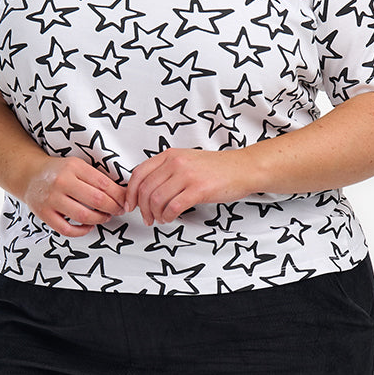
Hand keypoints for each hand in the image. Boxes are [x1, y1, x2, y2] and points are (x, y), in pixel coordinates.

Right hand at [22, 155, 127, 236]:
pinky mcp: (44, 213)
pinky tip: (88, 226)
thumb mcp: (76, 166)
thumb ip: (95, 177)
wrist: (30, 175)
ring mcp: (51, 199)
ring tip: (104, 217)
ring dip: (99, 219)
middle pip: (96, 199)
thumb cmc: (57, 172)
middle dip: (113, 208)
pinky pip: (67, 229)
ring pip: (83, 215)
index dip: (119, 195)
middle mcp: (62, 182)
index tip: (125, 201)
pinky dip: (81, 230)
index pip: (103, 183)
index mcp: (73, 167)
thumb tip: (121, 193)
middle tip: (118, 211)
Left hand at [125, 148, 253, 226]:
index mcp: (170, 155)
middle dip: (142, 208)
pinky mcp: (199, 189)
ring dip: (155, 214)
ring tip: (160, 219)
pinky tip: (170, 218)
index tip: (130, 205)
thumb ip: (166, 171)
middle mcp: (176, 162)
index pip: (139, 173)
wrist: (243, 168)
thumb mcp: (186, 161)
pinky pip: (173, 207)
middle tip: (147, 218)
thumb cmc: (216, 168)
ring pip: (157, 199)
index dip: (130, 192)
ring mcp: (187, 175)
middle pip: (146, 189)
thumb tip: (146, 191)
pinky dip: (167, 216)